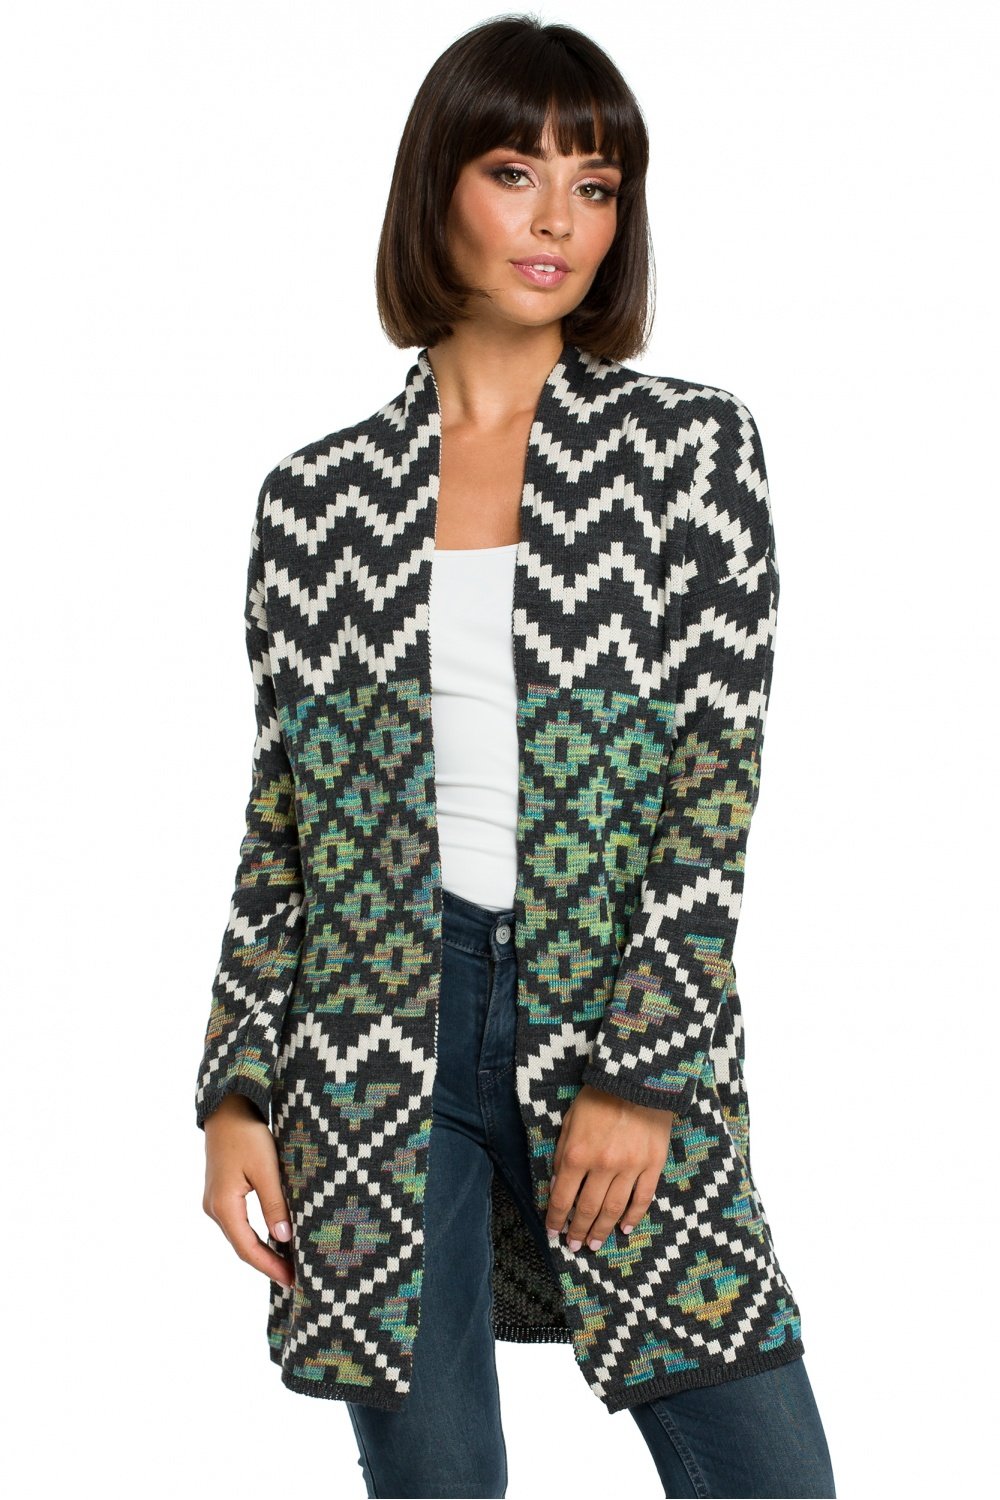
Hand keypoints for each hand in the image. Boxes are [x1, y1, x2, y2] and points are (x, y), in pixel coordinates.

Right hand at [202, 1092, 294, 1286]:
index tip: (291, 1280)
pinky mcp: (221, 1195)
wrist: (228, 1110)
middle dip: (268, 1263)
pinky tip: (274, 1240)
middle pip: (242, 1246)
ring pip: (240, 1236)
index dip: (269, 1266)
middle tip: (294, 1278)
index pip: (247, 1248)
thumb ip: (274, 1205)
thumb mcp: (266, 1169)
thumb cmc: (247, 1135)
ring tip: (288, 1264)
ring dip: (263, 1251)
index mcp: (223, 1205)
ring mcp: (215, 1202)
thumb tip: (283, 1240)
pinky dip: (256, 1235)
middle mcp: (214, 1209)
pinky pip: (239, 1224)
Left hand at [545, 1083, 673, 1251]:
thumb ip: (562, 1154)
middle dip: (577, 1231)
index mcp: (577, 1154)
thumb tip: (556, 1187)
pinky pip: (642, 1198)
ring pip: (613, 1209)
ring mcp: (630, 1167)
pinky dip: (632, 1217)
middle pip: (588, 1209)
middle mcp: (602, 1166)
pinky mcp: (653, 1165)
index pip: (562, 1198)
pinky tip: (624, 1229)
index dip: (555, 1219)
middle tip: (573, 1246)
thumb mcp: (570, 1121)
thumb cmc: (598, 1097)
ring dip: (602, 1230)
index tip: (552, 1233)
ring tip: (594, 1244)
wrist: (637, 1079)